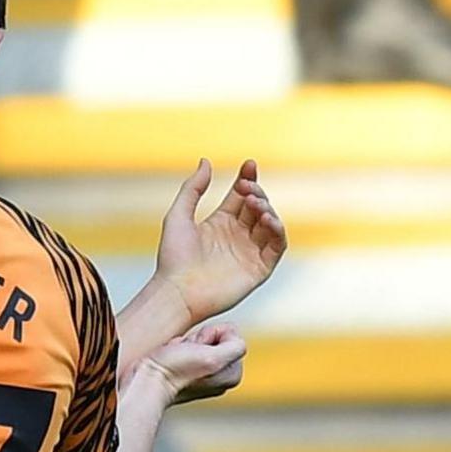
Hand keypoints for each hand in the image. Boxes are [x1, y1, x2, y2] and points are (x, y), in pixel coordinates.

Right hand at [143, 323, 245, 404]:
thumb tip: (232, 335)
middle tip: (184, 353)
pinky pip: (186, 347)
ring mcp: (202, 375)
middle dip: (198, 339)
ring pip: (200, 341)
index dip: (212, 335)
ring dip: (186, 343)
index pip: (231, 336)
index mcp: (231, 375)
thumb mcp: (213, 357)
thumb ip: (234, 345)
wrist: (145, 383)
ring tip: (176, 355)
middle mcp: (220, 377)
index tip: (197, 349)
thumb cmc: (173, 372)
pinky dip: (177, 347)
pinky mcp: (186, 371)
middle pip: (217, 338)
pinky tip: (171, 357)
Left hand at [155, 159, 286, 323]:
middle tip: (247, 188)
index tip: (249, 164)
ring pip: (270, 224)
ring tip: (254, 204)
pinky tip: (268, 220)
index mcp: (219, 223)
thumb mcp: (179, 215)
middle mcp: (237, 236)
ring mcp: (249, 252)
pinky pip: (277, 247)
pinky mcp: (258, 269)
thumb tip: (206, 160)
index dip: (247, 179)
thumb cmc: (173, 257)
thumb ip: (193, 188)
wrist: (177, 291)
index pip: (240, 196)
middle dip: (256, 193)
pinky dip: (277, 231)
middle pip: (257, 207)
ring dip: (267, 210)